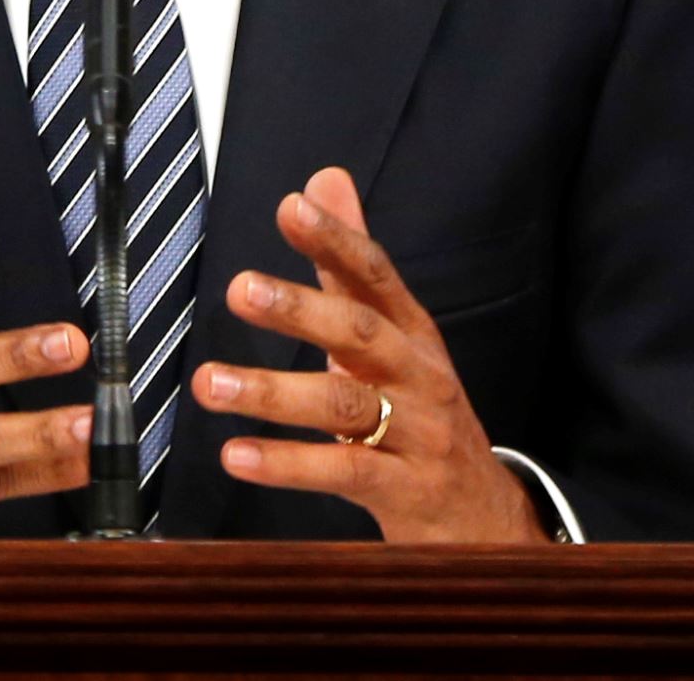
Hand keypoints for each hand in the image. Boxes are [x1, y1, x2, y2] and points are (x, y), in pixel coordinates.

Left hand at [192, 166, 542, 541]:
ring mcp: (417, 435)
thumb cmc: (420, 414)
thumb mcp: (392, 336)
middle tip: (239, 289)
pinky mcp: (405, 491)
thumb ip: (351, 264)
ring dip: (273, 393)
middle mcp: (418, 376)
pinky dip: (288, 464)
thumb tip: (325, 179)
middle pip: (362, 333)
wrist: (483, 515)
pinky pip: (344, 473)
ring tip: (210, 383)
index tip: (291, 207)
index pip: (376, 275)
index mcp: (411, 332)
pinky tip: (237, 454)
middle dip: (301, 309)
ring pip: (343, 407)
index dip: (336, 239)